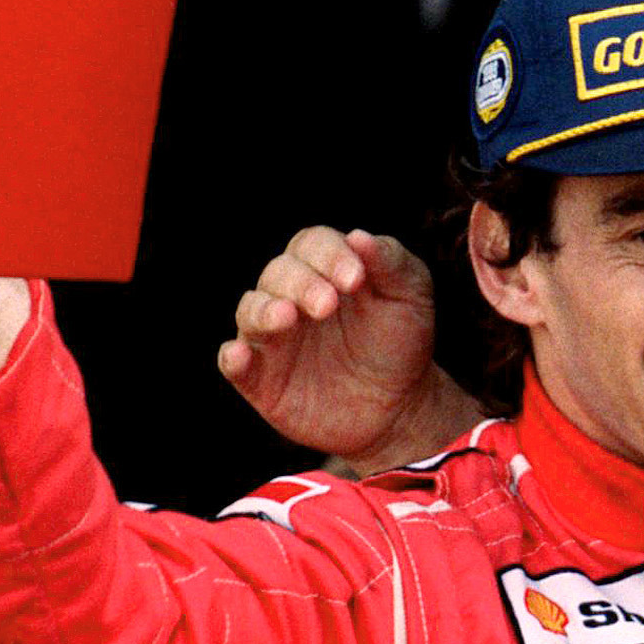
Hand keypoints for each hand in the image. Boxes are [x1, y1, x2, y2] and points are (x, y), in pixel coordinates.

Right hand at [216, 228, 478, 467]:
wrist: (399, 406)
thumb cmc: (401, 341)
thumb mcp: (411, 297)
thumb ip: (391, 263)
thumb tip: (360, 237)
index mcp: (324, 268)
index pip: (312, 245)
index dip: (330, 256)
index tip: (355, 279)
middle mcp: (291, 296)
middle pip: (279, 273)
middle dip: (301, 284)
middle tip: (327, 305)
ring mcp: (273, 337)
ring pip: (250, 311)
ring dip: (264, 311)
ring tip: (286, 317)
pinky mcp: (261, 378)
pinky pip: (233, 363)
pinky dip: (232, 357)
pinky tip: (239, 355)